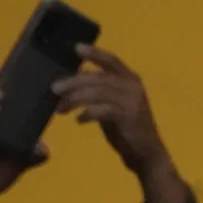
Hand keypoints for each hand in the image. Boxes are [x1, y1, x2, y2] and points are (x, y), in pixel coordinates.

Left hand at [53, 45, 170, 178]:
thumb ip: (99, 93)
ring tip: (61, 108)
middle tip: (54, 88)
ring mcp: (132, 101)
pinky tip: (78, 120)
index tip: (76, 48)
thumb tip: (71, 85)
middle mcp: (133, 86)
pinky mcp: (129, 116)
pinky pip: (102, 110)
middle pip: (99, 77)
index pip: (112, 61)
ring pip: (98, 92)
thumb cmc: (127, 130)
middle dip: (74, 81)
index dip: (95, 53)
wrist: (147, 154)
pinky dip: (88, 113)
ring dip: (76, 98)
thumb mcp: (113, 106)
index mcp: (131, 80)